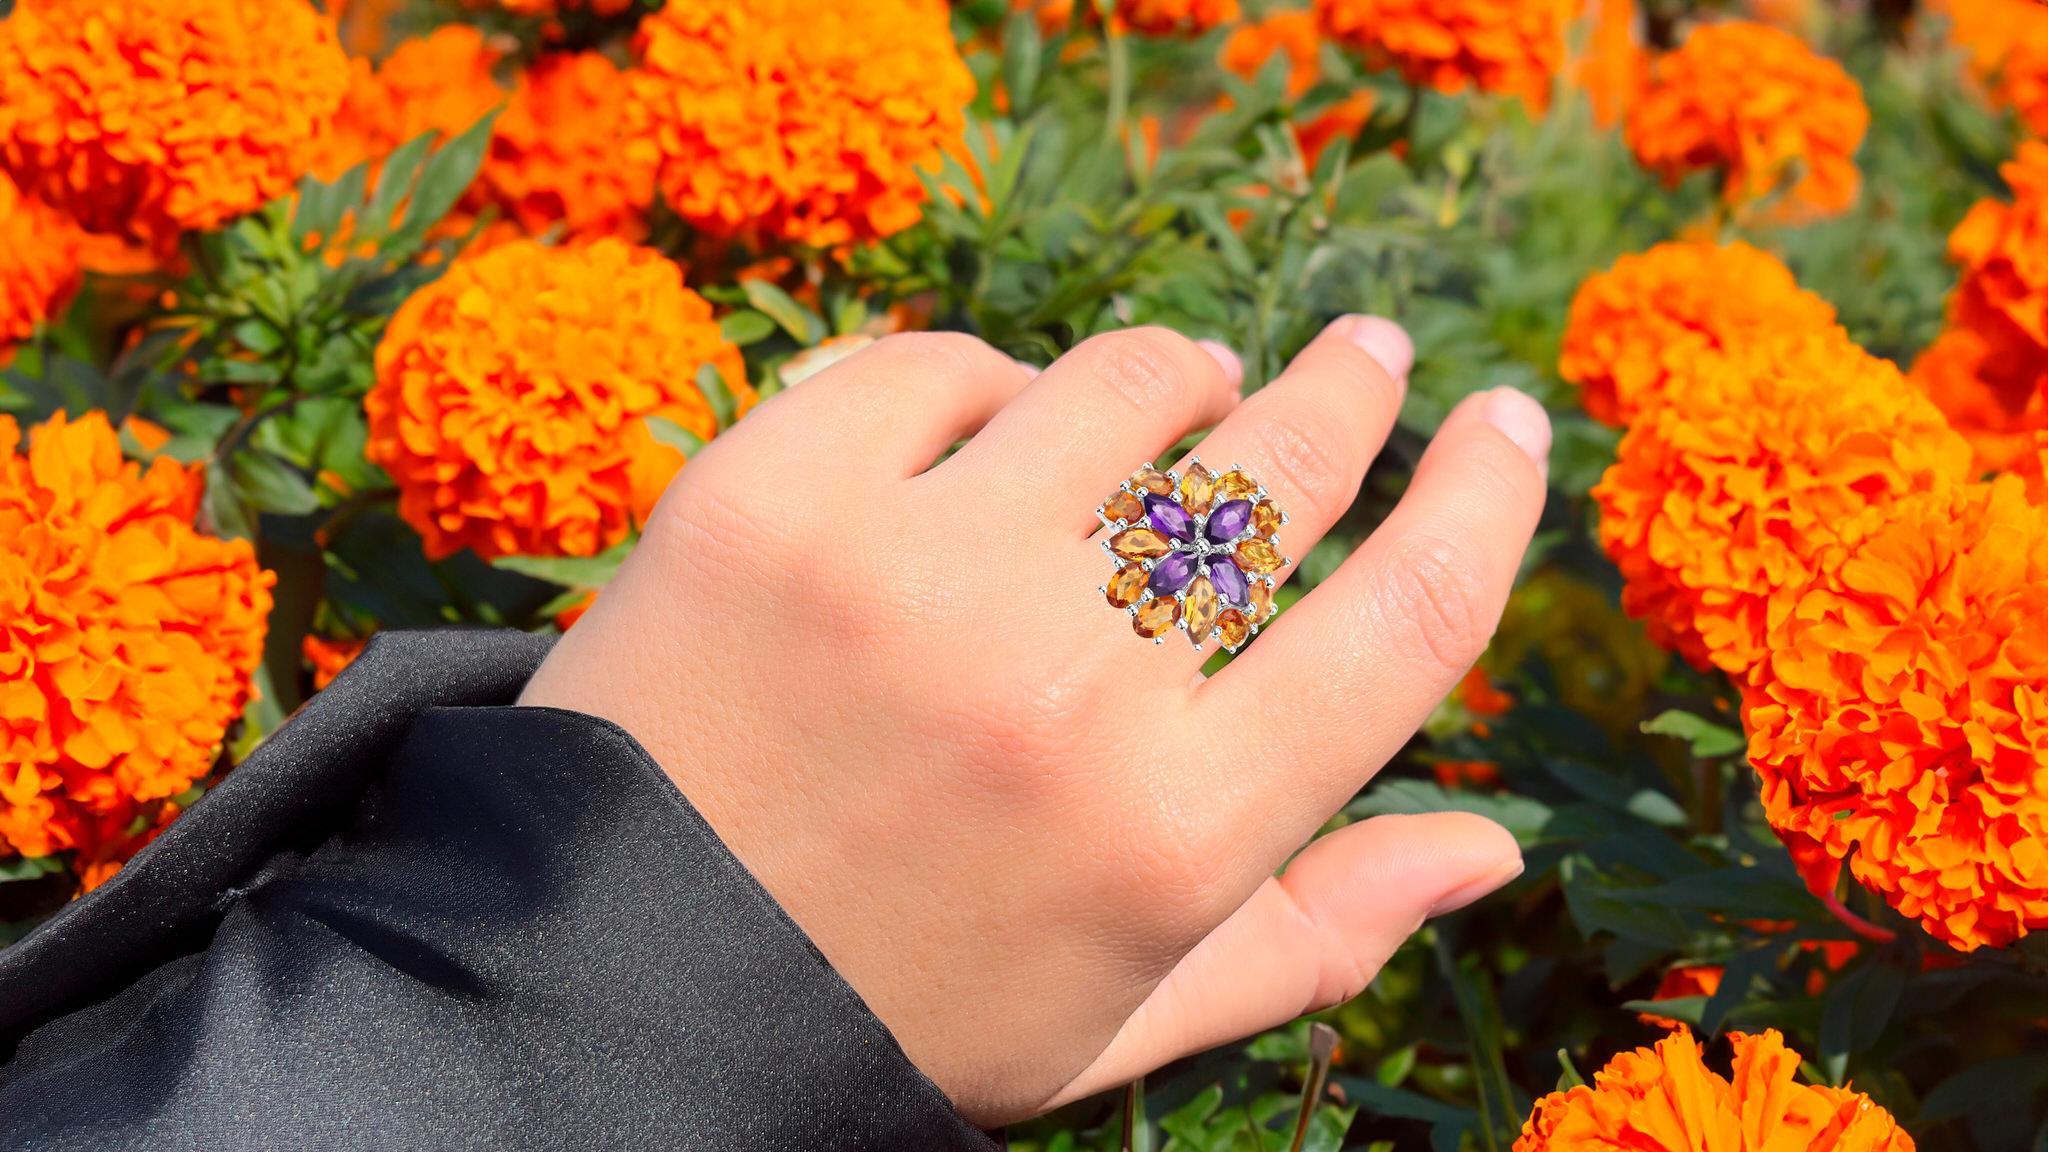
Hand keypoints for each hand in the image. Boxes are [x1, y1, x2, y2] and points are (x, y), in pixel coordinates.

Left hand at [519, 317, 1550, 1125]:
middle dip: (1351, 393)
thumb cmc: (891, 1009)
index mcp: (1173, 829)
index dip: (1488, 503)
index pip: (1409, 622)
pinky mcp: (770, 494)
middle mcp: (1064, 688)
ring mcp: (912, 573)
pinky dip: (985, 384)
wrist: (611, 980)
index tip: (1512, 429)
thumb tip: (1487, 843)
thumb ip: (1314, 932)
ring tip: (1186, 388)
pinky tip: (992, 423)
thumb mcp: (1120, 1016)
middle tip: (1366, 355)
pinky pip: (940, 365)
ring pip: (1127, 387)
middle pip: (1280, 472)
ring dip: (1179, 376)